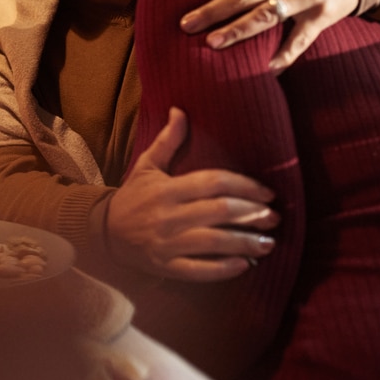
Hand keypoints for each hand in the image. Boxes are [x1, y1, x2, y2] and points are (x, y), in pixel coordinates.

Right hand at [105, 109, 279, 281]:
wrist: (104, 233)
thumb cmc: (134, 197)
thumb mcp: (147, 166)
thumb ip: (168, 141)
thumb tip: (180, 110)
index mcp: (167, 188)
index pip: (212, 182)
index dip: (244, 186)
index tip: (267, 192)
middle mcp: (168, 215)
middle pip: (219, 211)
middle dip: (252, 214)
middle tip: (274, 217)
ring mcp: (167, 243)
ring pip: (214, 242)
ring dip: (245, 243)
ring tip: (268, 243)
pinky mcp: (166, 266)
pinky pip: (199, 270)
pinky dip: (223, 269)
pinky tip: (243, 265)